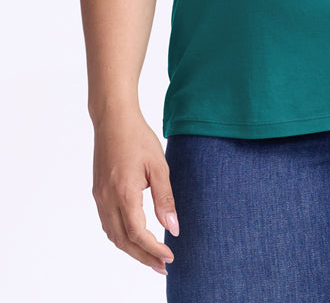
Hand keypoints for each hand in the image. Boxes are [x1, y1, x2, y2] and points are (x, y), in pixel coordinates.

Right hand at [92, 108, 178, 274]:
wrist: (113, 119)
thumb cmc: (138, 138)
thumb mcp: (159, 166)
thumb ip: (165, 199)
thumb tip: (173, 228)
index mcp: (124, 193)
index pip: (137, 233)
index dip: (153, 249)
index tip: (170, 256)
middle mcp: (108, 199)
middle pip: (123, 241)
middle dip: (143, 257)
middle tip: (163, 267)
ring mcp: (100, 197)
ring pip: (113, 235)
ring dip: (132, 250)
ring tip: (151, 257)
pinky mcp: (98, 192)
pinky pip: (108, 223)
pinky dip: (121, 236)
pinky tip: (134, 237)